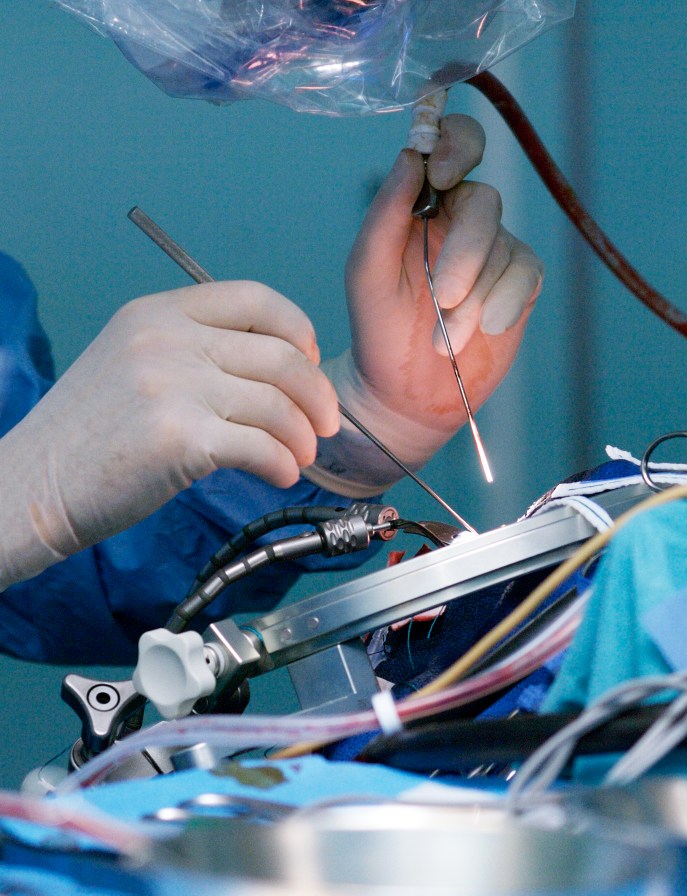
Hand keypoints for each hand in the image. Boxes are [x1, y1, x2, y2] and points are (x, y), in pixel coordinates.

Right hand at [0, 281, 336, 587]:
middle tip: (326, 424)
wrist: (35, 482)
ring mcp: (173, 386)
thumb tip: (282, 365)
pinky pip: (262, 446)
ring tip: (301, 456)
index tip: (310, 362)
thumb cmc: (92, 432)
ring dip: (303, 436)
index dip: (297, 329)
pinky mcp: (180, 438)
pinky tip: (280, 475)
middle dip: (317, 394)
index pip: (254, 298)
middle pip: (280, 354)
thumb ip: (198, 350)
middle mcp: (167, 339)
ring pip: (278, 404)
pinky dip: (283, 464)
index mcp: (160, 312)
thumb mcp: (135, 361)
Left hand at [309, 114, 543, 494]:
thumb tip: (412, 155)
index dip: (456, 145)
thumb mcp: (367, 269)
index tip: (442, 174)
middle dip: (464, 253)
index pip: (454, 146)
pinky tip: (483, 330)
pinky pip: (525, 276)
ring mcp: (496, 253)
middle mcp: (464, 219)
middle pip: (484, 203)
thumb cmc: (379, 327)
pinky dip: (503, 304)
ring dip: (473, 299)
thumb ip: (387, 212)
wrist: (405, 393)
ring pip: (502, 248)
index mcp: (424, 203)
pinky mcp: (520, 286)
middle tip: (443, 298)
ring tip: (445, 341)